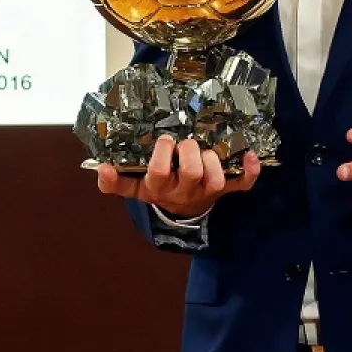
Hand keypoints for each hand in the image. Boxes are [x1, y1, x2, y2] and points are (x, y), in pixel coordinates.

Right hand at [95, 135, 260, 219]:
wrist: (181, 210)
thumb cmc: (158, 188)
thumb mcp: (134, 187)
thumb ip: (115, 182)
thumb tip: (101, 169)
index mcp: (159, 188)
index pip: (158, 173)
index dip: (162, 157)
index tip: (164, 141)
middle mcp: (183, 191)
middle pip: (191, 172)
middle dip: (190, 151)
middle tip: (186, 141)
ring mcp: (206, 192)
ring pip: (216, 180)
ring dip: (214, 161)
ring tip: (207, 150)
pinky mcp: (225, 190)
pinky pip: (243, 185)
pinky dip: (250, 172)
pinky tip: (250, 154)